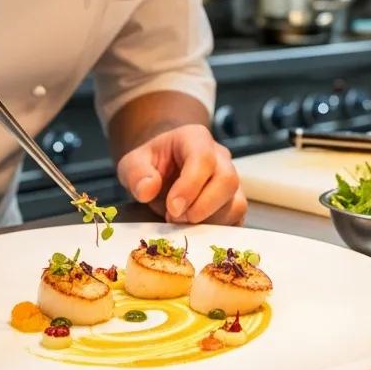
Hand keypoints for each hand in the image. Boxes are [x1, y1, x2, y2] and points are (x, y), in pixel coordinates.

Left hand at [117, 124, 246, 225]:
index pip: (203, 158)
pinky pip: (237, 219)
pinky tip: (194, 229)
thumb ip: (136, 173)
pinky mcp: (234, 202)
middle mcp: (220, 157)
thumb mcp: (133, 163)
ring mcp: (231, 180)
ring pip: (236, 203)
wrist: (163, 170)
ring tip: (181, 222)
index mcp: (196, 139)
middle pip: (227, 180)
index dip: (190, 186)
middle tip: (175, 217)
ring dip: (208, 221)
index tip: (172, 208)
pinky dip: (217, 230)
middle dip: (201, 207)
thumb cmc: (151, 164)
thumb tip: (147, 190)